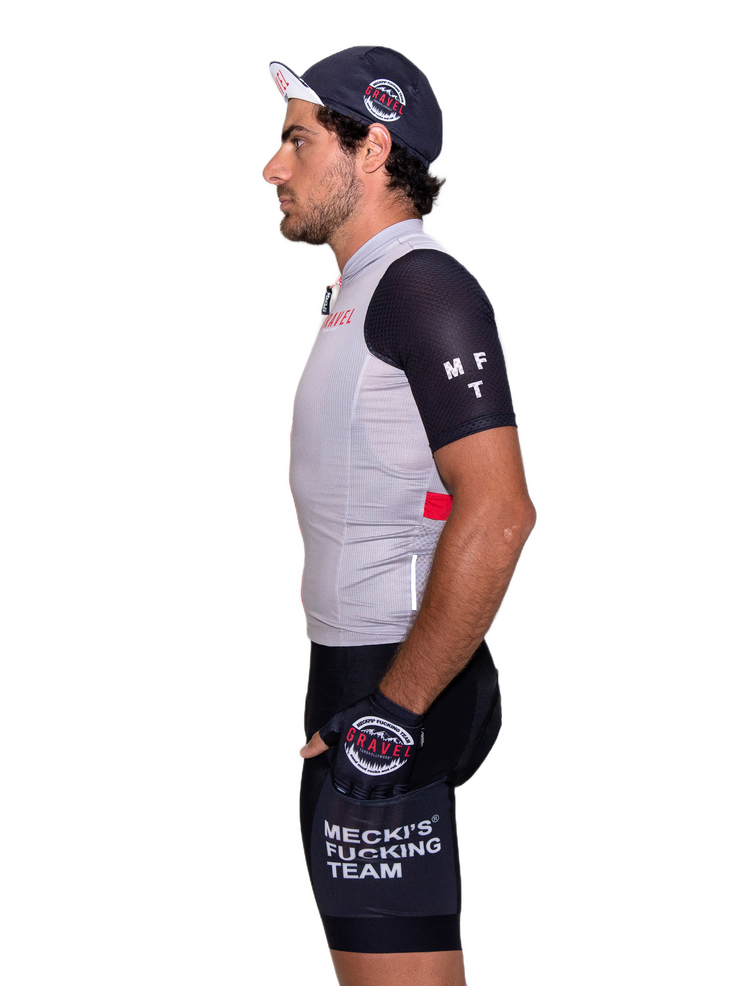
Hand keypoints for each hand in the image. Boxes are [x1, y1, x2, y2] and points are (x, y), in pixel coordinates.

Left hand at [301, 690, 423, 799]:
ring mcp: (381, 781)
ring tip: (375, 796)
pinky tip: (391, 793)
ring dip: (375, 800)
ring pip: (376, 802)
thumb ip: (320, 742)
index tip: (347, 787)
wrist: (393, 710)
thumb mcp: (337, 725)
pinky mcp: (399, 778)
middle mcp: (361, 780)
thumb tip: (303, 752)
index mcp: (344, 770)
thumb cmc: (363, 715)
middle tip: (362, 793)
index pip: (340, 792)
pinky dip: (392, 796)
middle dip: (359, 798)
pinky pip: (395, 796)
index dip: (343, 791)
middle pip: (357, 800)